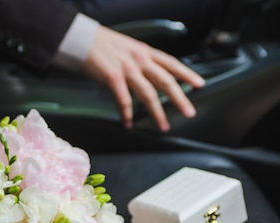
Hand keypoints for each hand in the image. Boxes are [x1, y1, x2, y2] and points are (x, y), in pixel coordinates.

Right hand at [81, 25, 204, 131]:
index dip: (187, 74)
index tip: (199, 84)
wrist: (80, 38)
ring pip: (148, 94)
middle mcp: (139, 60)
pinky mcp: (112, 77)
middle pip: (165, 81)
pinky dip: (127, 114)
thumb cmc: (100, 45)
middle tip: (189, 113)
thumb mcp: (126, 47)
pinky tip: (128, 123)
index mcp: (144, 51)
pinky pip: (123, 100)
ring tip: (163, 126)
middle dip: (179, 98)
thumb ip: (138, 61)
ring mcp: (126, 68)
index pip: (171, 63)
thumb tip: (146, 76)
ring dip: (157, 112)